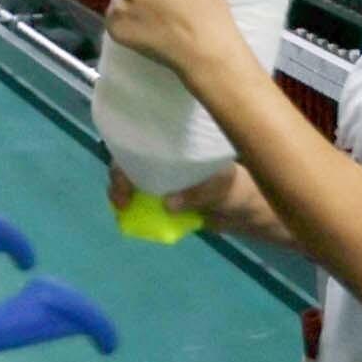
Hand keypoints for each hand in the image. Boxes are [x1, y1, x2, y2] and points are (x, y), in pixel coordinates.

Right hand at [108, 156, 281, 238]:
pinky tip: (130, 219)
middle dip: (119, 179)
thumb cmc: (235, 188)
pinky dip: (133, 212)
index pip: (143, 141)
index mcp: (177, 147)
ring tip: (123, 211)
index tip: (122, 176)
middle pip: (130, 163)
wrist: (242, 212)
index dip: (127, 156)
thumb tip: (168, 203)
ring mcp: (161, 182)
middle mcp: (165, 161)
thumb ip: (197, 195)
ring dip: (122, 196)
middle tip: (121, 200)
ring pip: (132, 184)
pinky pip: (141, 204)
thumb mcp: (220, 188)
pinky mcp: (162, 202)